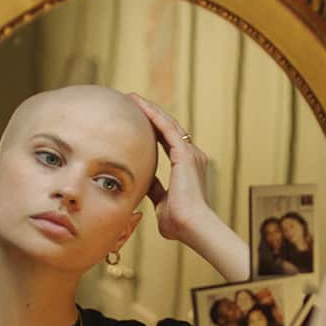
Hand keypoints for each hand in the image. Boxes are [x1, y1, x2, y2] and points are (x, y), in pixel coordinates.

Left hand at [127, 92, 214, 241]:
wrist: (192, 226)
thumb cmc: (179, 223)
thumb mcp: (161, 202)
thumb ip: (155, 189)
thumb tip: (143, 183)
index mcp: (187, 166)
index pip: (168, 140)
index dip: (153, 128)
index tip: (137, 120)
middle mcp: (191, 156)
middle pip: (168, 127)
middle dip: (150, 114)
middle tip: (132, 102)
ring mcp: (190, 153)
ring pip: (167, 124)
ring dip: (149, 110)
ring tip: (133, 99)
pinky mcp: (185, 154)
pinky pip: (167, 128)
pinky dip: (153, 116)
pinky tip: (140, 106)